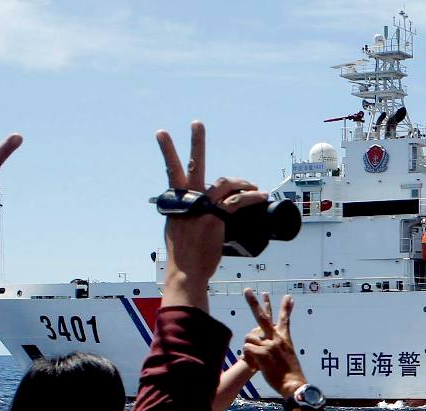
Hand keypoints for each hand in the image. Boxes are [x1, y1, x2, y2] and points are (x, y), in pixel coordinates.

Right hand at [155, 122, 265, 284]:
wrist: (185, 271)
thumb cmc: (182, 255)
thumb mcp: (175, 230)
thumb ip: (182, 218)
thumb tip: (188, 217)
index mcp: (176, 201)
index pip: (172, 171)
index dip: (169, 152)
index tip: (164, 134)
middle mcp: (187, 200)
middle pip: (192, 165)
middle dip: (195, 142)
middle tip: (197, 124)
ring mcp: (202, 207)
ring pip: (224, 183)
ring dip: (242, 182)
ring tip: (253, 185)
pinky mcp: (216, 218)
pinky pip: (238, 202)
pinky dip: (252, 197)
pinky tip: (261, 195)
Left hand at [239, 289, 305, 397]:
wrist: (293, 383)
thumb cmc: (290, 373)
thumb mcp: (288, 355)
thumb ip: (279, 346)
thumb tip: (268, 344)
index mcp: (284, 338)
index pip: (285, 319)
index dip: (285, 307)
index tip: (288, 297)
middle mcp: (277, 338)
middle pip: (263, 317)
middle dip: (254, 303)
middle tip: (247, 290)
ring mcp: (269, 344)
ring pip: (249, 338)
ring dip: (249, 349)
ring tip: (258, 360)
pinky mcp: (262, 352)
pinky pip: (246, 350)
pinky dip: (248, 358)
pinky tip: (256, 365)